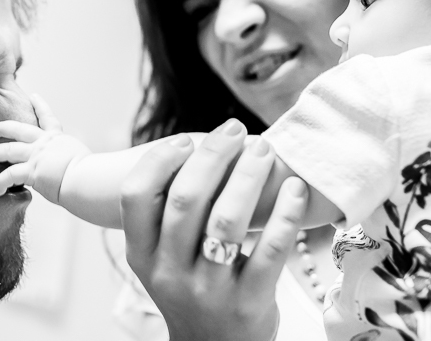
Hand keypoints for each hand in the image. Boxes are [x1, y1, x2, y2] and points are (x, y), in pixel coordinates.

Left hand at [0, 94, 90, 201]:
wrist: (90, 179)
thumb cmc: (92, 174)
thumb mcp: (81, 160)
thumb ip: (70, 161)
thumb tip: (72, 170)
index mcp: (59, 139)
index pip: (49, 118)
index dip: (40, 106)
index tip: (33, 96)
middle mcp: (46, 143)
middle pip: (18, 129)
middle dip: (1, 128)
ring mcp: (37, 155)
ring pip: (7, 150)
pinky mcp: (32, 170)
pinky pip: (10, 175)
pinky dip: (1, 183)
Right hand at [120, 119, 307, 340]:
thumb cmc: (192, 286)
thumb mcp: (163, 257)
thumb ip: (170, 211)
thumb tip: (201, 144)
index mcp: (142, 254)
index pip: (135, 197)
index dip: (159, 160)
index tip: (187, 138)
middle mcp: (169, 273)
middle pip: (185, 200)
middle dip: (213, 155)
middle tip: (234, 129)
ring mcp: (208, 290)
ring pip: (227, 221)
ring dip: (248, 176)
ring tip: (263, 150)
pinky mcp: (249, 302)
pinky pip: (270, 250)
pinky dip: (286, 213)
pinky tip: (295, 189)